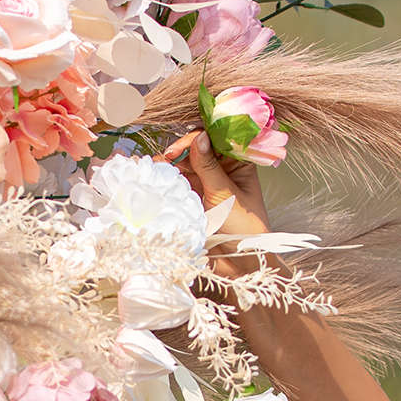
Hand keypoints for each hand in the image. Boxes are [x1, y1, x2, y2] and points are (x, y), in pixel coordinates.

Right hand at [163, 132, 270, 262]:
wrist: (239, 262)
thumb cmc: (244, 228)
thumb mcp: (226, 194)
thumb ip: (209, 167)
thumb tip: (199, 138)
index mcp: (237, 163)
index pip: (214, 139)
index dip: (195, 139)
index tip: (179, 149)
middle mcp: (220, 170)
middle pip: (195, 150)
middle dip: (178, 152)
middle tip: (164, 161)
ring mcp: (205, 184)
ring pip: (183, 166)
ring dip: (169, 166)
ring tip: (155, 170)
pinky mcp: (193, 198)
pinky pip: (177, 184)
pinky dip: (166, 181)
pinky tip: (155, 180)